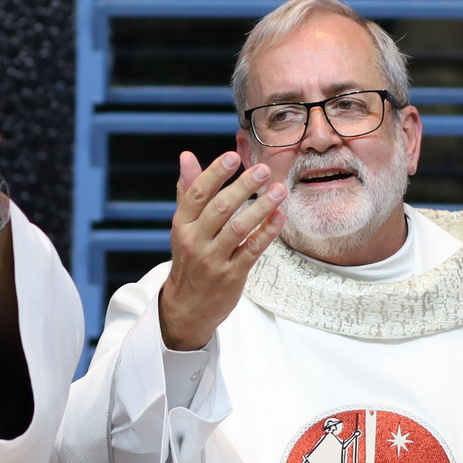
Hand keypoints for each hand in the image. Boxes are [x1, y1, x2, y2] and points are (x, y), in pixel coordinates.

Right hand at [157, 150, 287, 350]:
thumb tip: (187, 156)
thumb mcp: (184, 226)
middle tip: (264, 169)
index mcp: (182, 224)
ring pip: (239, 228)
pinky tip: (280, 217)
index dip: (215, 173)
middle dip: (243, 186)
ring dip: (261, 207)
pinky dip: (267, 233)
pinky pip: (252, 250)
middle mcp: (195, 241)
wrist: (187, 306)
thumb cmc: (189, 258)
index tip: (233, 156)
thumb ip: (188, 190)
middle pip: (220, 208)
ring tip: (280, 190)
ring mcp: (213, 259)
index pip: (197, 193)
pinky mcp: (231, 275)